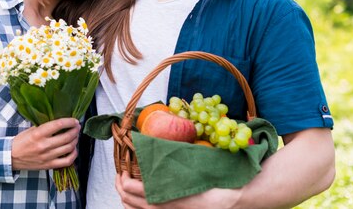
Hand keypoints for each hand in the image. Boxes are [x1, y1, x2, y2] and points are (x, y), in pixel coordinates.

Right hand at [11, 118, 80, 170]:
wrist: (11, 157)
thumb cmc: (21, 142)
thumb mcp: (30, 130)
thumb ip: (44, 126)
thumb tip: (60, 122)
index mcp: (38, 134)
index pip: (58, 125)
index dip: (70, 121)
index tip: (74, 120)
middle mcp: (44, 145)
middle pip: (66, 136)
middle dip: (75, 130)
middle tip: (77, 127)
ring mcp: (47, 156)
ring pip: (69, 148)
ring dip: (75, 140)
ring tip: (75, 136)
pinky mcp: (49, 165)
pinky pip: (67, 161)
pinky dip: (73, 154)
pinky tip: (73, 149)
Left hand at [115, 171, 239, 208]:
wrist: (232, 201)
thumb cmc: (214, 181)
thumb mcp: (191, 169)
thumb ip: (170, 165)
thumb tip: (153, 150)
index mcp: (165, 197)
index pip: (131, 188)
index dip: (122, 177)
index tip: (123, 166)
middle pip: (128, 200)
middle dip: (120, 185)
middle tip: (120, 173)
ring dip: (126, 198)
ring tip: (125, 184)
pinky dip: (135, 207)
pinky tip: (138, 199)